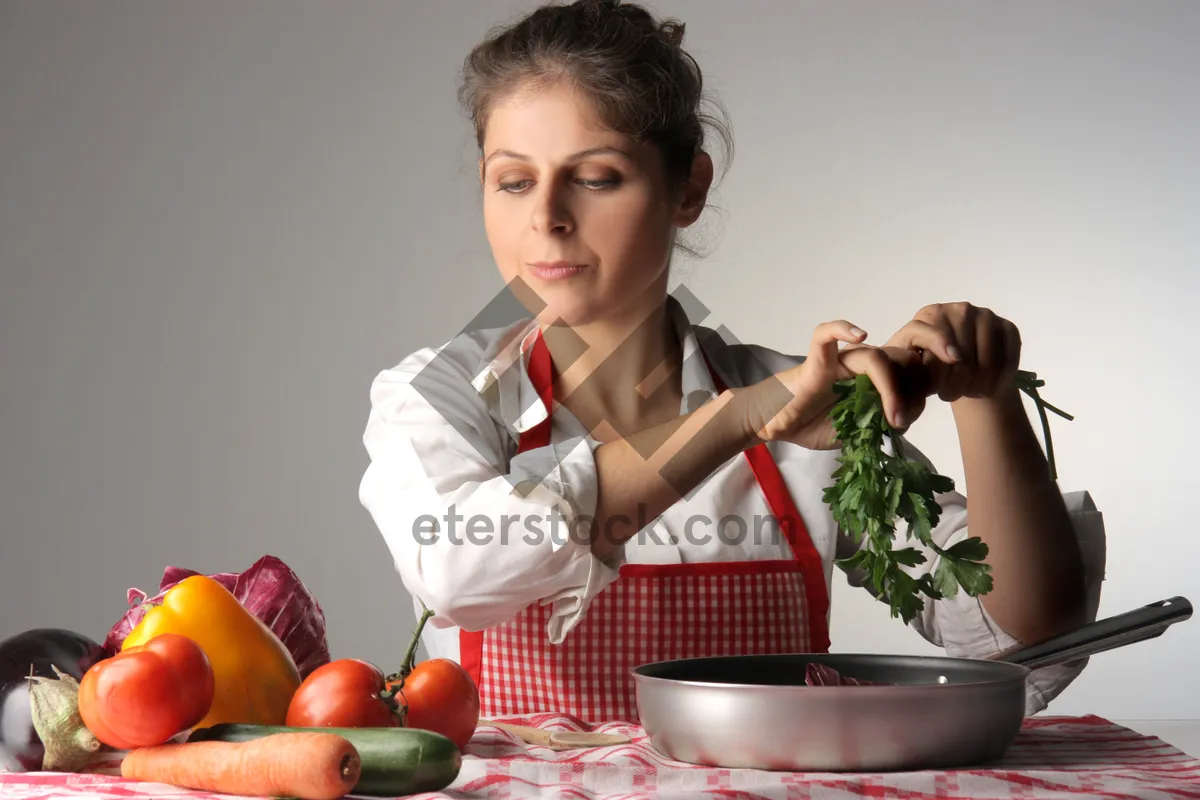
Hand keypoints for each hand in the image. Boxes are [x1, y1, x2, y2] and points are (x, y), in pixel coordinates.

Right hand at [743, 320, 926, 449]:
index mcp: (876, 379)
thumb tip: (904, 420)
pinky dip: (842, 328)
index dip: (923, 390)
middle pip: (903, 360)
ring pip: (877, 357)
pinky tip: (859, 334)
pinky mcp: (816, 362)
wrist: (776, 423)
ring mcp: (840, 362)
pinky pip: (826, 335)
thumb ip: (882, 424)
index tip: (916, 417)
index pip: (913, 372)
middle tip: (903, 420)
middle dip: (914, 389)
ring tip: (893, 418)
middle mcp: (862, 365)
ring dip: (892, 388)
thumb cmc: (814, 424)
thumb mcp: (858, 433)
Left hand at [884, 302, 1021, 403]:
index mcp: (930, 314)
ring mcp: (986, 316)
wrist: (961, 371)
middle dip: (956, 380)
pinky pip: (1008, 358)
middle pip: (961, 350)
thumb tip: (907, 381)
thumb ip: (905, 367)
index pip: (934, 336)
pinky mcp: (1008, 328)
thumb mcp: (910, 367)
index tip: (942, 383)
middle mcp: (960, 309)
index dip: (938, 359)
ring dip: (978, 383)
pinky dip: (1000, 379)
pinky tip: (989, 390)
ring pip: (986, 357)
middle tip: (949, 396)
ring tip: (968, 394)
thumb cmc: (929, 370)